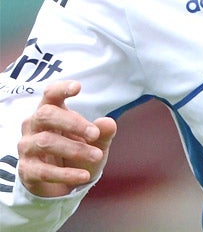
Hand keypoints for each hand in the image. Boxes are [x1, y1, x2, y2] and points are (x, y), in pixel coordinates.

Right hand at [18, 80, 116, 197]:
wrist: (62, 183)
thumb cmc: (77, 150)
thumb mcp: (95, 141)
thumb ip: (103, 132)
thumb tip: (108, 123)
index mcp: (50, 111)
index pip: (50, 94)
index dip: (61, 89)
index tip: (78, 87)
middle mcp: (33, 126)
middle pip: (46, 115)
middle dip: (73, 123)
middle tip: (95, 134)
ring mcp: (27, 147)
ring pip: (46, 142)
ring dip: (74, 149)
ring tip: (97, 155)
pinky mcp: (26, 170)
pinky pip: (44, 171)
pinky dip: (66, 174)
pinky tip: (84, 176)